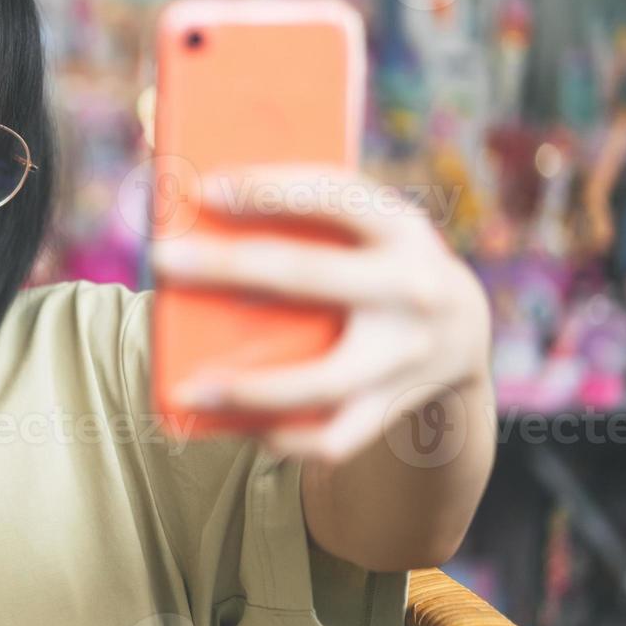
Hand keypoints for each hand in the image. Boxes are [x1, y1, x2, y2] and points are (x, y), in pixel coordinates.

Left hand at [148, 164, 492, 462]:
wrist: (463, 327)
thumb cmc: (374, 258)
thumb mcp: (365, 225)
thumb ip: (305, 213)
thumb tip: (199, 204)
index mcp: (401, 227)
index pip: (336, 196)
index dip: (271, 190)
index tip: (205, 188)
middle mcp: (412, 287)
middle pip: (310, 275)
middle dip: (228, 266)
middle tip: (162, 258)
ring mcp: (408, 353)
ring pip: (323, 379)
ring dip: (250, 387)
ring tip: (187, 388)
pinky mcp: (395, 404)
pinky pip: (335, 435)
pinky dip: (286, 437)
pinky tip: (242, 430)